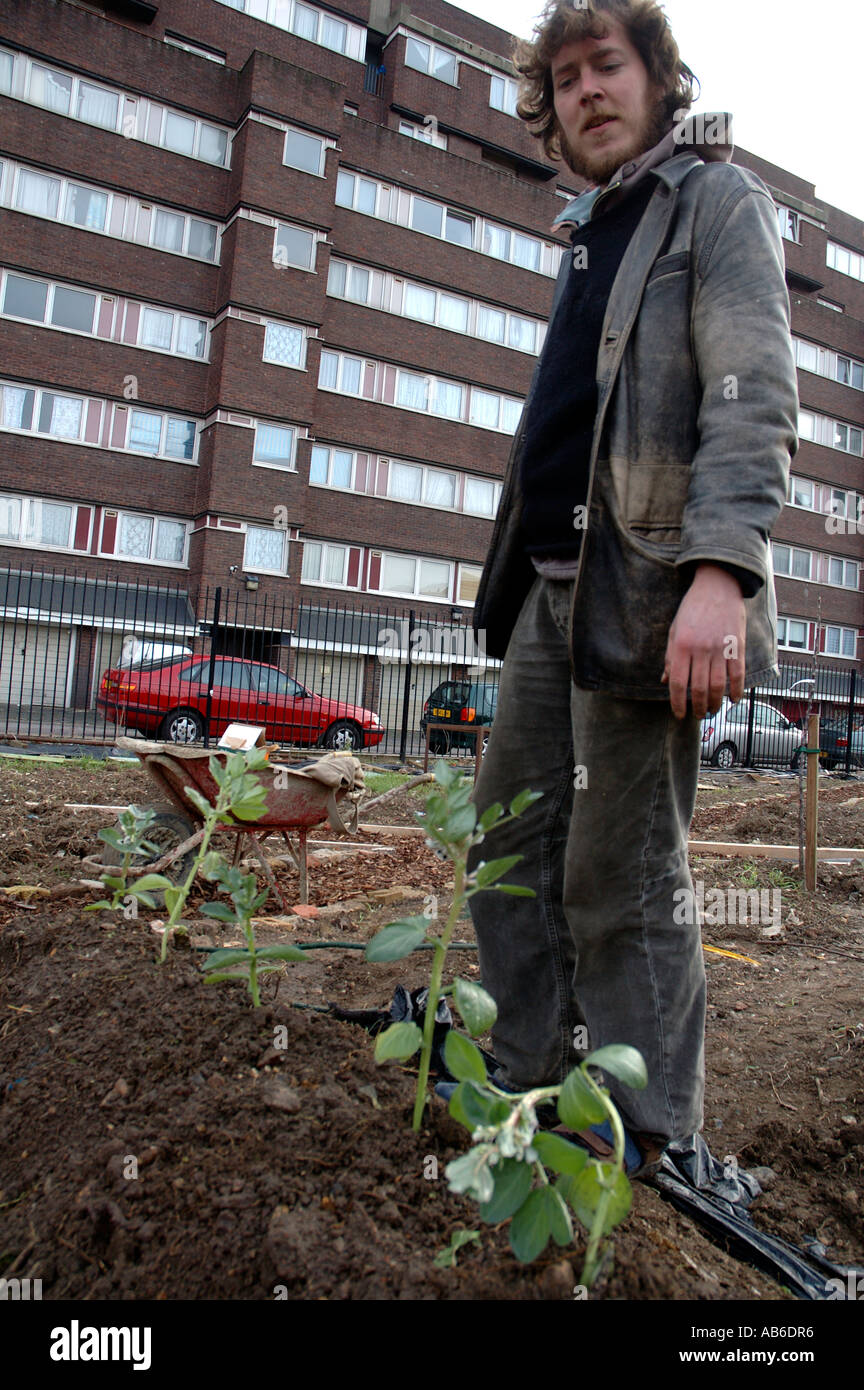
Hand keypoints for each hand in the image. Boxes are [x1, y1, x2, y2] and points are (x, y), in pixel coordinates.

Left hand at [662, 564, 745, 719]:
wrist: (717, 586)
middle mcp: (701, 650)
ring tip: (712, 710)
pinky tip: (733, 699)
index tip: (679, 714)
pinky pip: (738, 674)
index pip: (678, 683)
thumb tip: (665, 681)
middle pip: (698, 689)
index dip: (677, 703)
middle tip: (698, 716)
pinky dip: (736, 690)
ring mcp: (721, 648)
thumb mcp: (674, 630)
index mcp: (682, 646)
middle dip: (697, 708)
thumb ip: (670, 657)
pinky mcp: (738, 646)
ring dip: (715, 703)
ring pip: (718, 685)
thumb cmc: (692, 607)